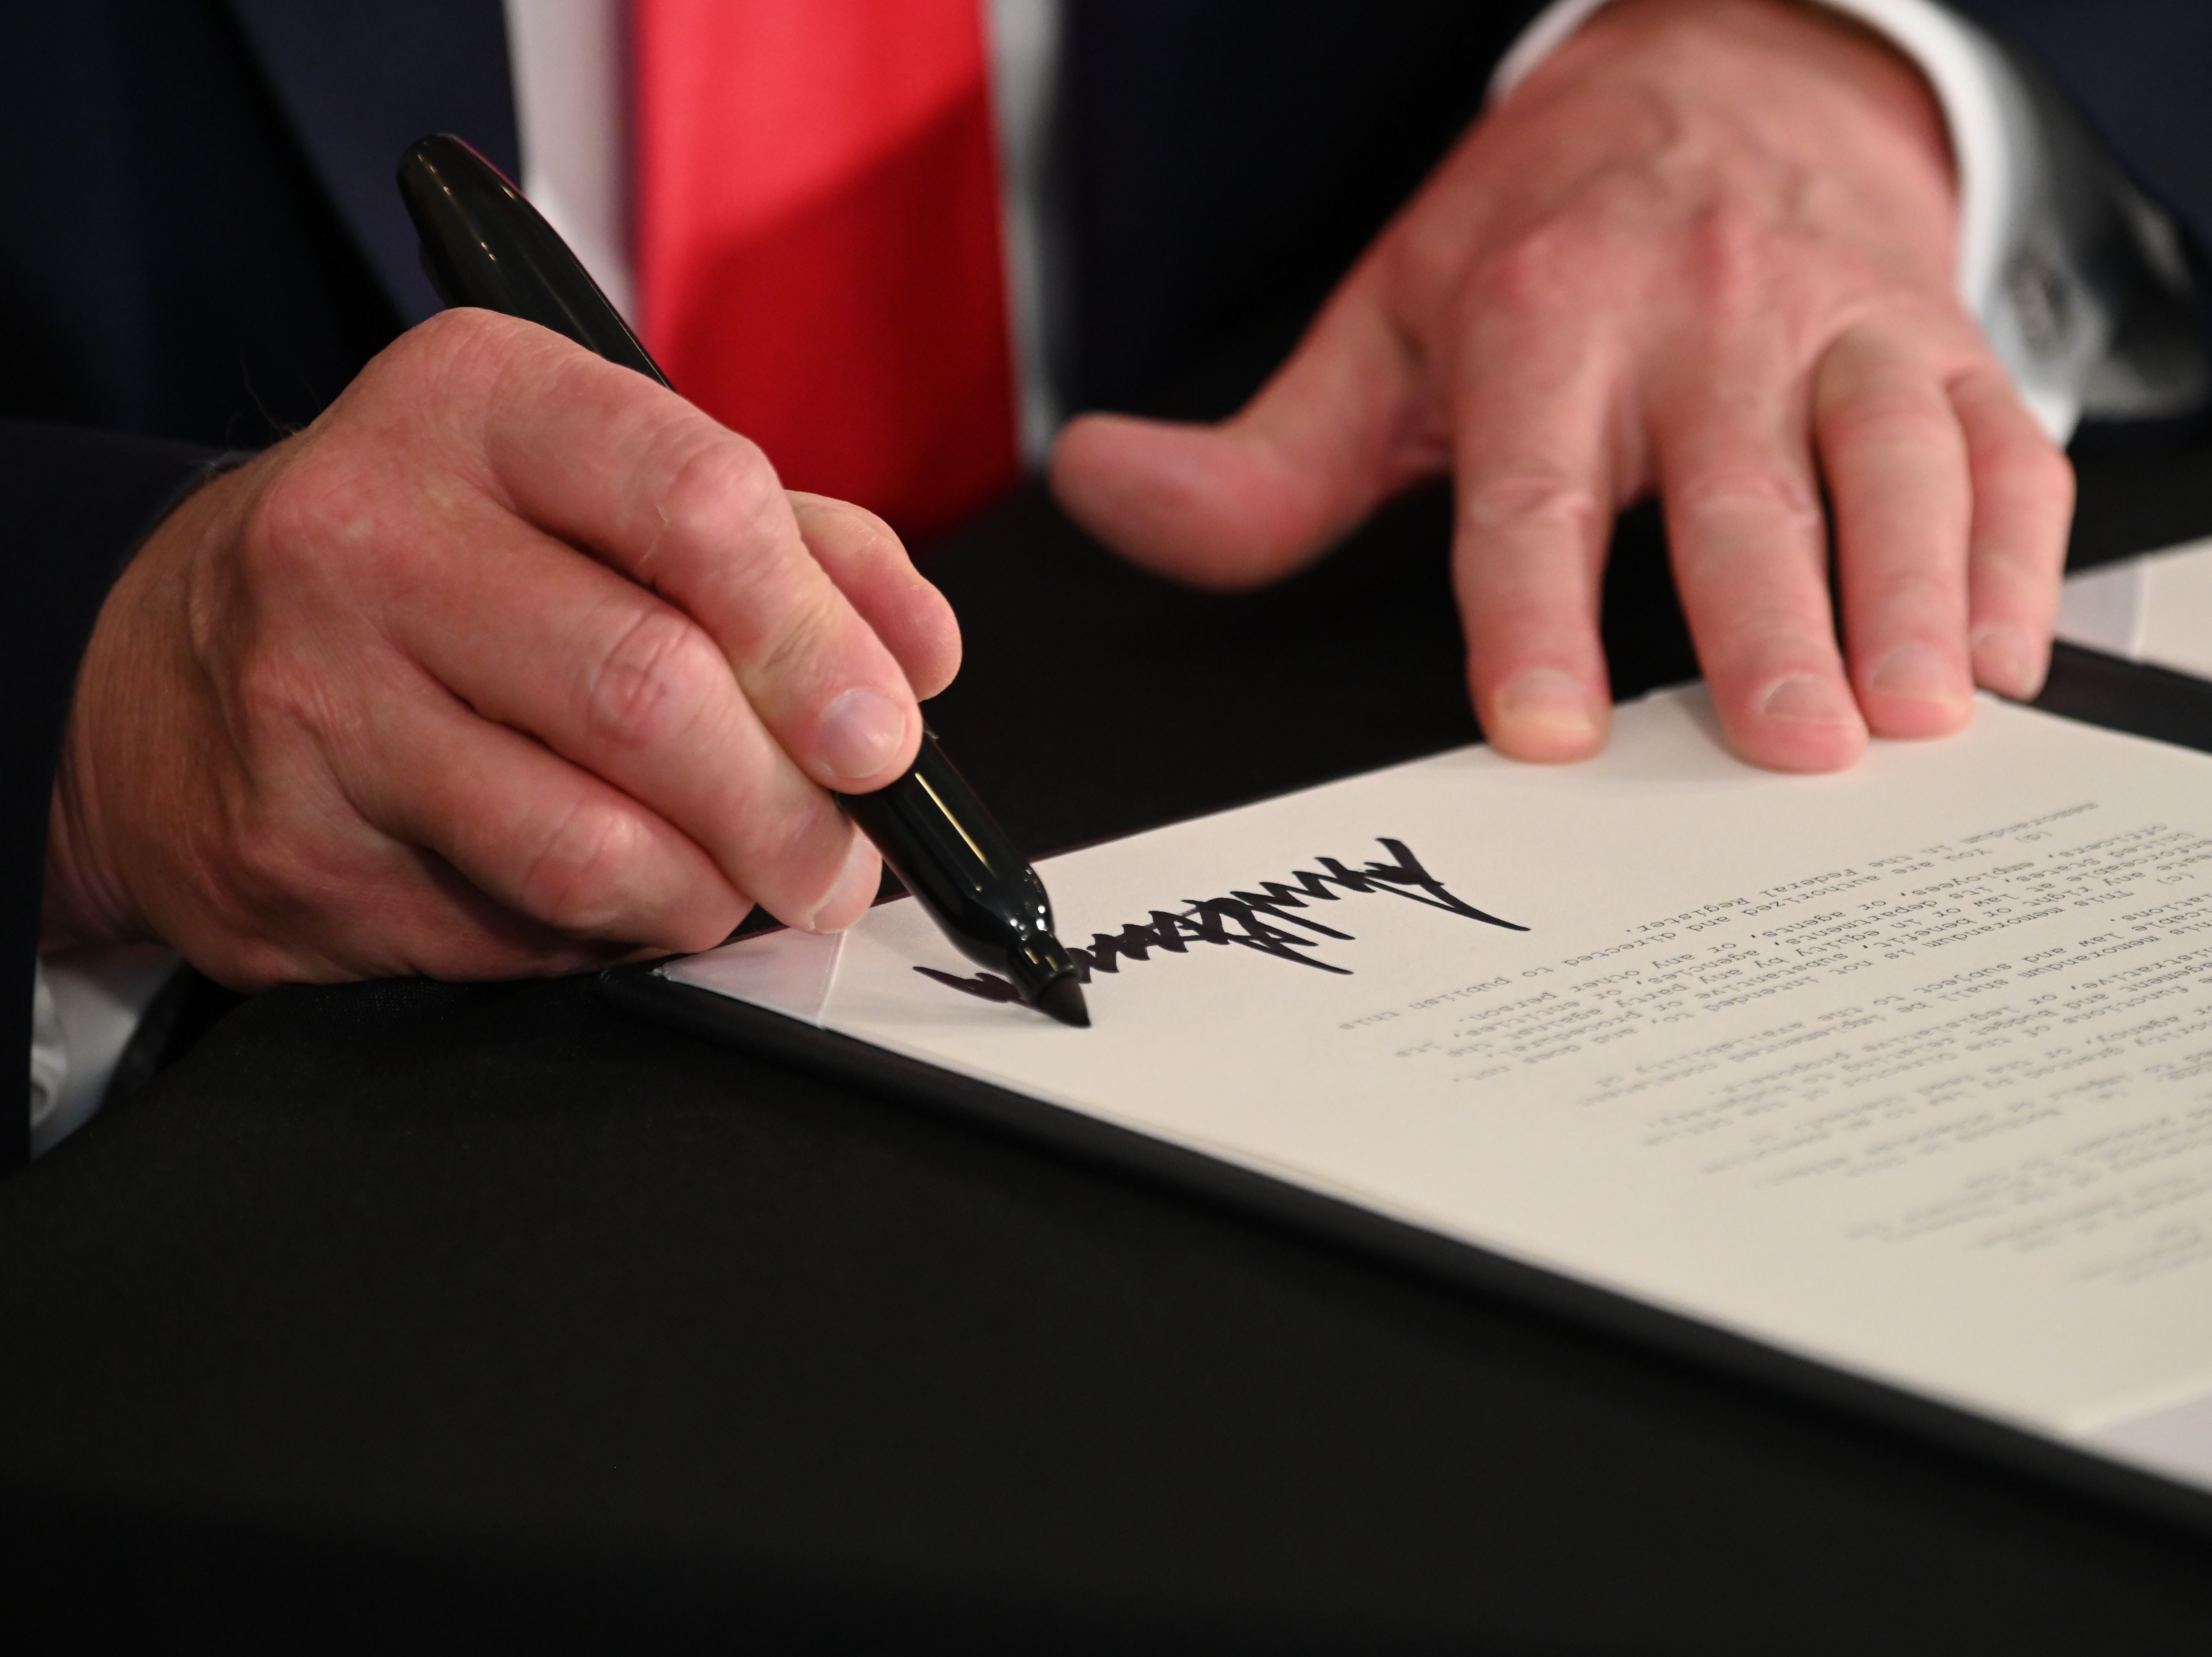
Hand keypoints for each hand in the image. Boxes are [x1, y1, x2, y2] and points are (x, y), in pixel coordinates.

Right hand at [43, 309, 958, 985]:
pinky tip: (617, 899)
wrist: (174, 664)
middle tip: (843, 857)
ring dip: (712, 892)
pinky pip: (514, 929)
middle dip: (792, 807)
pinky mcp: (291, 847)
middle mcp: (372, 532)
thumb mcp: (602, 492)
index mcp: (481, 402)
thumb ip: (790, 549)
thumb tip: (920, 654)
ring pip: (588, 842)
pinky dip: (608, 934)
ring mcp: (314, 697)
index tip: (887, 730)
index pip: (696, 503)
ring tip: (745, 885)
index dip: (820, 638)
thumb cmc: (444, 564)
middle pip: (651, 693)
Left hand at [1050, 0, 2072, 771]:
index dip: (1535, 616)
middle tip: (1790, 745)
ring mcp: (1838, 326)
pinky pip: (2001, 444)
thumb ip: (1261, 454)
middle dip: (1767, 621)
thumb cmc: (1546, 235)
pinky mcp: (1940, 340)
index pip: (1533, 490)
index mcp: (1548, 317)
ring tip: (1917, 712)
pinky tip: (2003, 651)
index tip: (1549, 731)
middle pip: (1736, 488)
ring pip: (1893, 460)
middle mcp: (1703, 317)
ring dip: (1911, 591)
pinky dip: (2014, 550)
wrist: (1720, 77)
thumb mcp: (1388, 327)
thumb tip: (1102, 486)